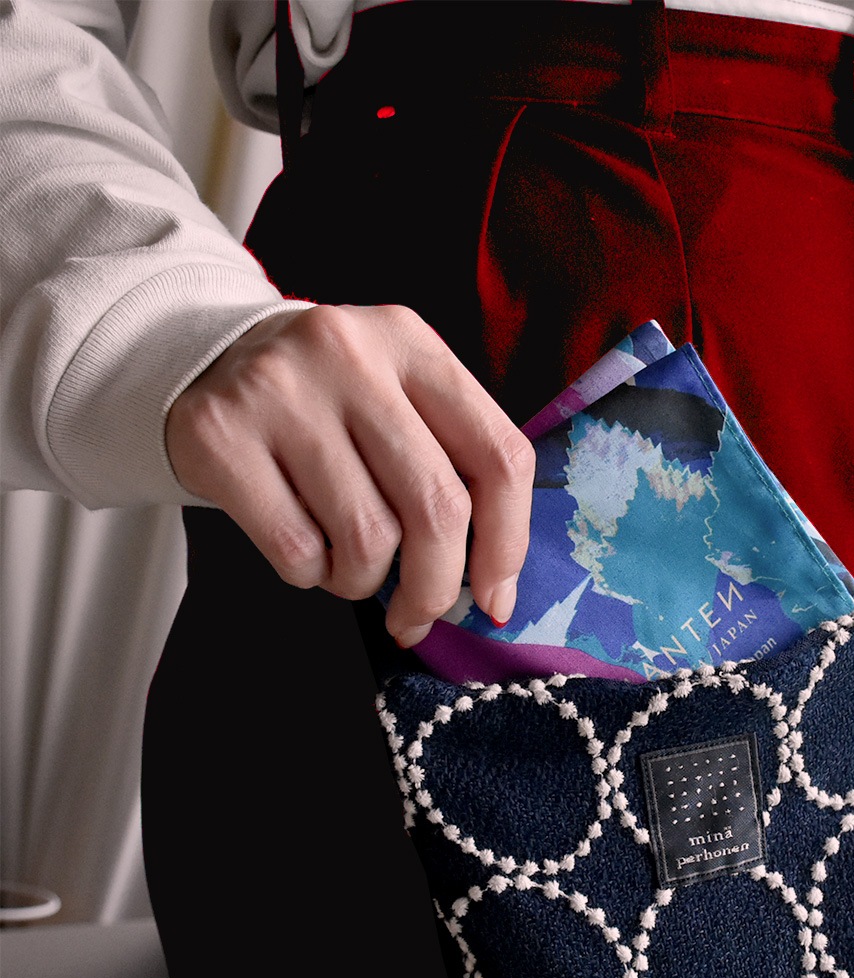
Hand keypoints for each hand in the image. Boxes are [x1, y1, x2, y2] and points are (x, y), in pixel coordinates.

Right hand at [166, 305, 534, 645]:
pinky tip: (304, 551)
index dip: (507, 543)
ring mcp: (280, 391)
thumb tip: (492, 590)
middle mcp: (350, 354)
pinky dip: (310, 575)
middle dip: (436, 585)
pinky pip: (296, 549)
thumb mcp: (396, 398)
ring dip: (363, 580)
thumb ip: (449, 467)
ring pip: (366, 537)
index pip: (498, 455)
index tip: (494, 599)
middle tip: (419, 615)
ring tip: (347, 566)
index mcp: (412, 343)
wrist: (202, 362)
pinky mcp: (219, 434)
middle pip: (435, 506)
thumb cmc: (327, 403)